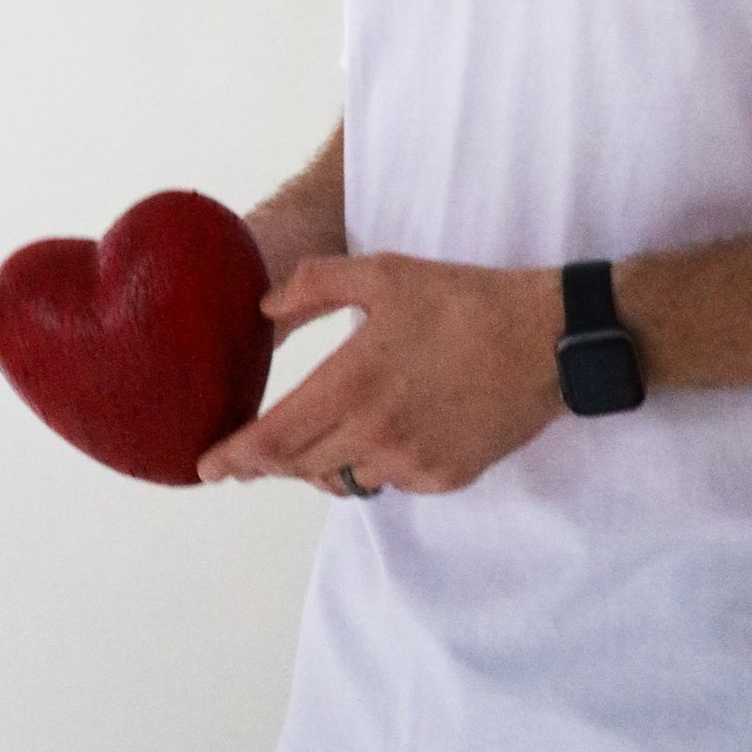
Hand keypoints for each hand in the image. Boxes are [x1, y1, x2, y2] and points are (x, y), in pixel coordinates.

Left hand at [197, 251, 565, 495]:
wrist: (545, 341)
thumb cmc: (461, 299)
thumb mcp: (384, 272)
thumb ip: (317, 284)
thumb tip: (264, 307)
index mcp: (354, 381)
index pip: (276, 436)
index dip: (236, 455)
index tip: (206, 466)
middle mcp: (376, 433)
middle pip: (300, 466)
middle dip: (266, 463)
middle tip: (244, 456)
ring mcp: (412, 462)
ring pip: (343, 478)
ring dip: (319, 464)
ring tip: (313, 438)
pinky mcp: (444, 477)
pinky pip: (389, 480)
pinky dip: (371, 462)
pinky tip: (379, 433)